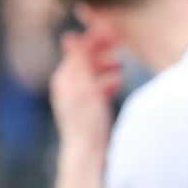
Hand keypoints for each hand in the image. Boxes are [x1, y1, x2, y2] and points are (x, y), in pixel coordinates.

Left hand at [48, 27, 123, 150]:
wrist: (89, 155)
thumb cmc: (87, 123)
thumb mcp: (85, 88)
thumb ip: (80, 62)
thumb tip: (71, 36)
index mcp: (64, 78)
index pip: (79, 49)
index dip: (96, 39)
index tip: (116, 33)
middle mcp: (68, 86)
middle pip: (85, 60)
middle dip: (102, 51)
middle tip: (122, 46)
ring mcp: (78, 98)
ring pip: (93, 73)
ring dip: (106, 66)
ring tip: (122, 66)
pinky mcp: (89, 109)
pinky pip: (97, 88)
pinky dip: (108, 81)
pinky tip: (119, 84)